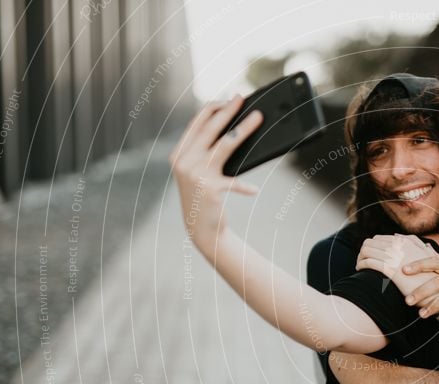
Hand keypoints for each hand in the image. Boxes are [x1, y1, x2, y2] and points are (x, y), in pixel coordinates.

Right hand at [169, 95, 262, 252]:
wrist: (201, 231)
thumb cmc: (207, 198)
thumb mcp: (203, 173)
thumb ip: (210, 153)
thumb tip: (235, 130)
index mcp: (179, 154)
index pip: (197, 123)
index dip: (214, 108)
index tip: (230, 99)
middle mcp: (184, 161)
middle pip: (211, 129)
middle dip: (228, 111)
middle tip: (242, 98)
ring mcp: (195, 174)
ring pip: (225, 146)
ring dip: (244, 130)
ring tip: (259, 118)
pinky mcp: (210, 189)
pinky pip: (234, 182)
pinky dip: (245, 187)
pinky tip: (254, 190)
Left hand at [356, 234, 438, 296]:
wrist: (436, 289)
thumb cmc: (431, 275)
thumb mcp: (428, 255)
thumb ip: (418, 246)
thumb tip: (411, 240)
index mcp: (405, 242)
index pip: (379, 238)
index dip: (372, 247)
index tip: (370, 256)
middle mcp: (398, 246)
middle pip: (370, 243)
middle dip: (363, 252)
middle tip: (361, 262)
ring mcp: (394, 257)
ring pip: (366, 251)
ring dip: (360, 258)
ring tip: (360, 267)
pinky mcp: (390, 269)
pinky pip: (369, 263)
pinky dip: (361, 265)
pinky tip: (361, 271)